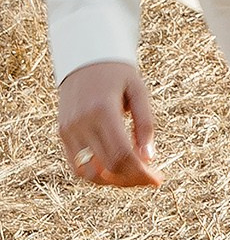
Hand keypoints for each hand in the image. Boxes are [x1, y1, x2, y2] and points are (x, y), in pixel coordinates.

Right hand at [55, 60, 161, 188]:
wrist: (84, 58)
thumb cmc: (118, 73)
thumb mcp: (139, 91)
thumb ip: (145, 124)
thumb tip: (148, 158)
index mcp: (103, 110)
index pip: (121, 155)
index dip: (141, 173)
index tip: (158, 179)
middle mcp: (82, 122)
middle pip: (108, 167)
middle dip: (133, 179)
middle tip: (151, 178)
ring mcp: (69, 130)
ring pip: (89, 174)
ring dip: (113, 181)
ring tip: (133, 176)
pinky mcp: (62, 133)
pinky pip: (76, 166)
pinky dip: (97, 174)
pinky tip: (115, 171)